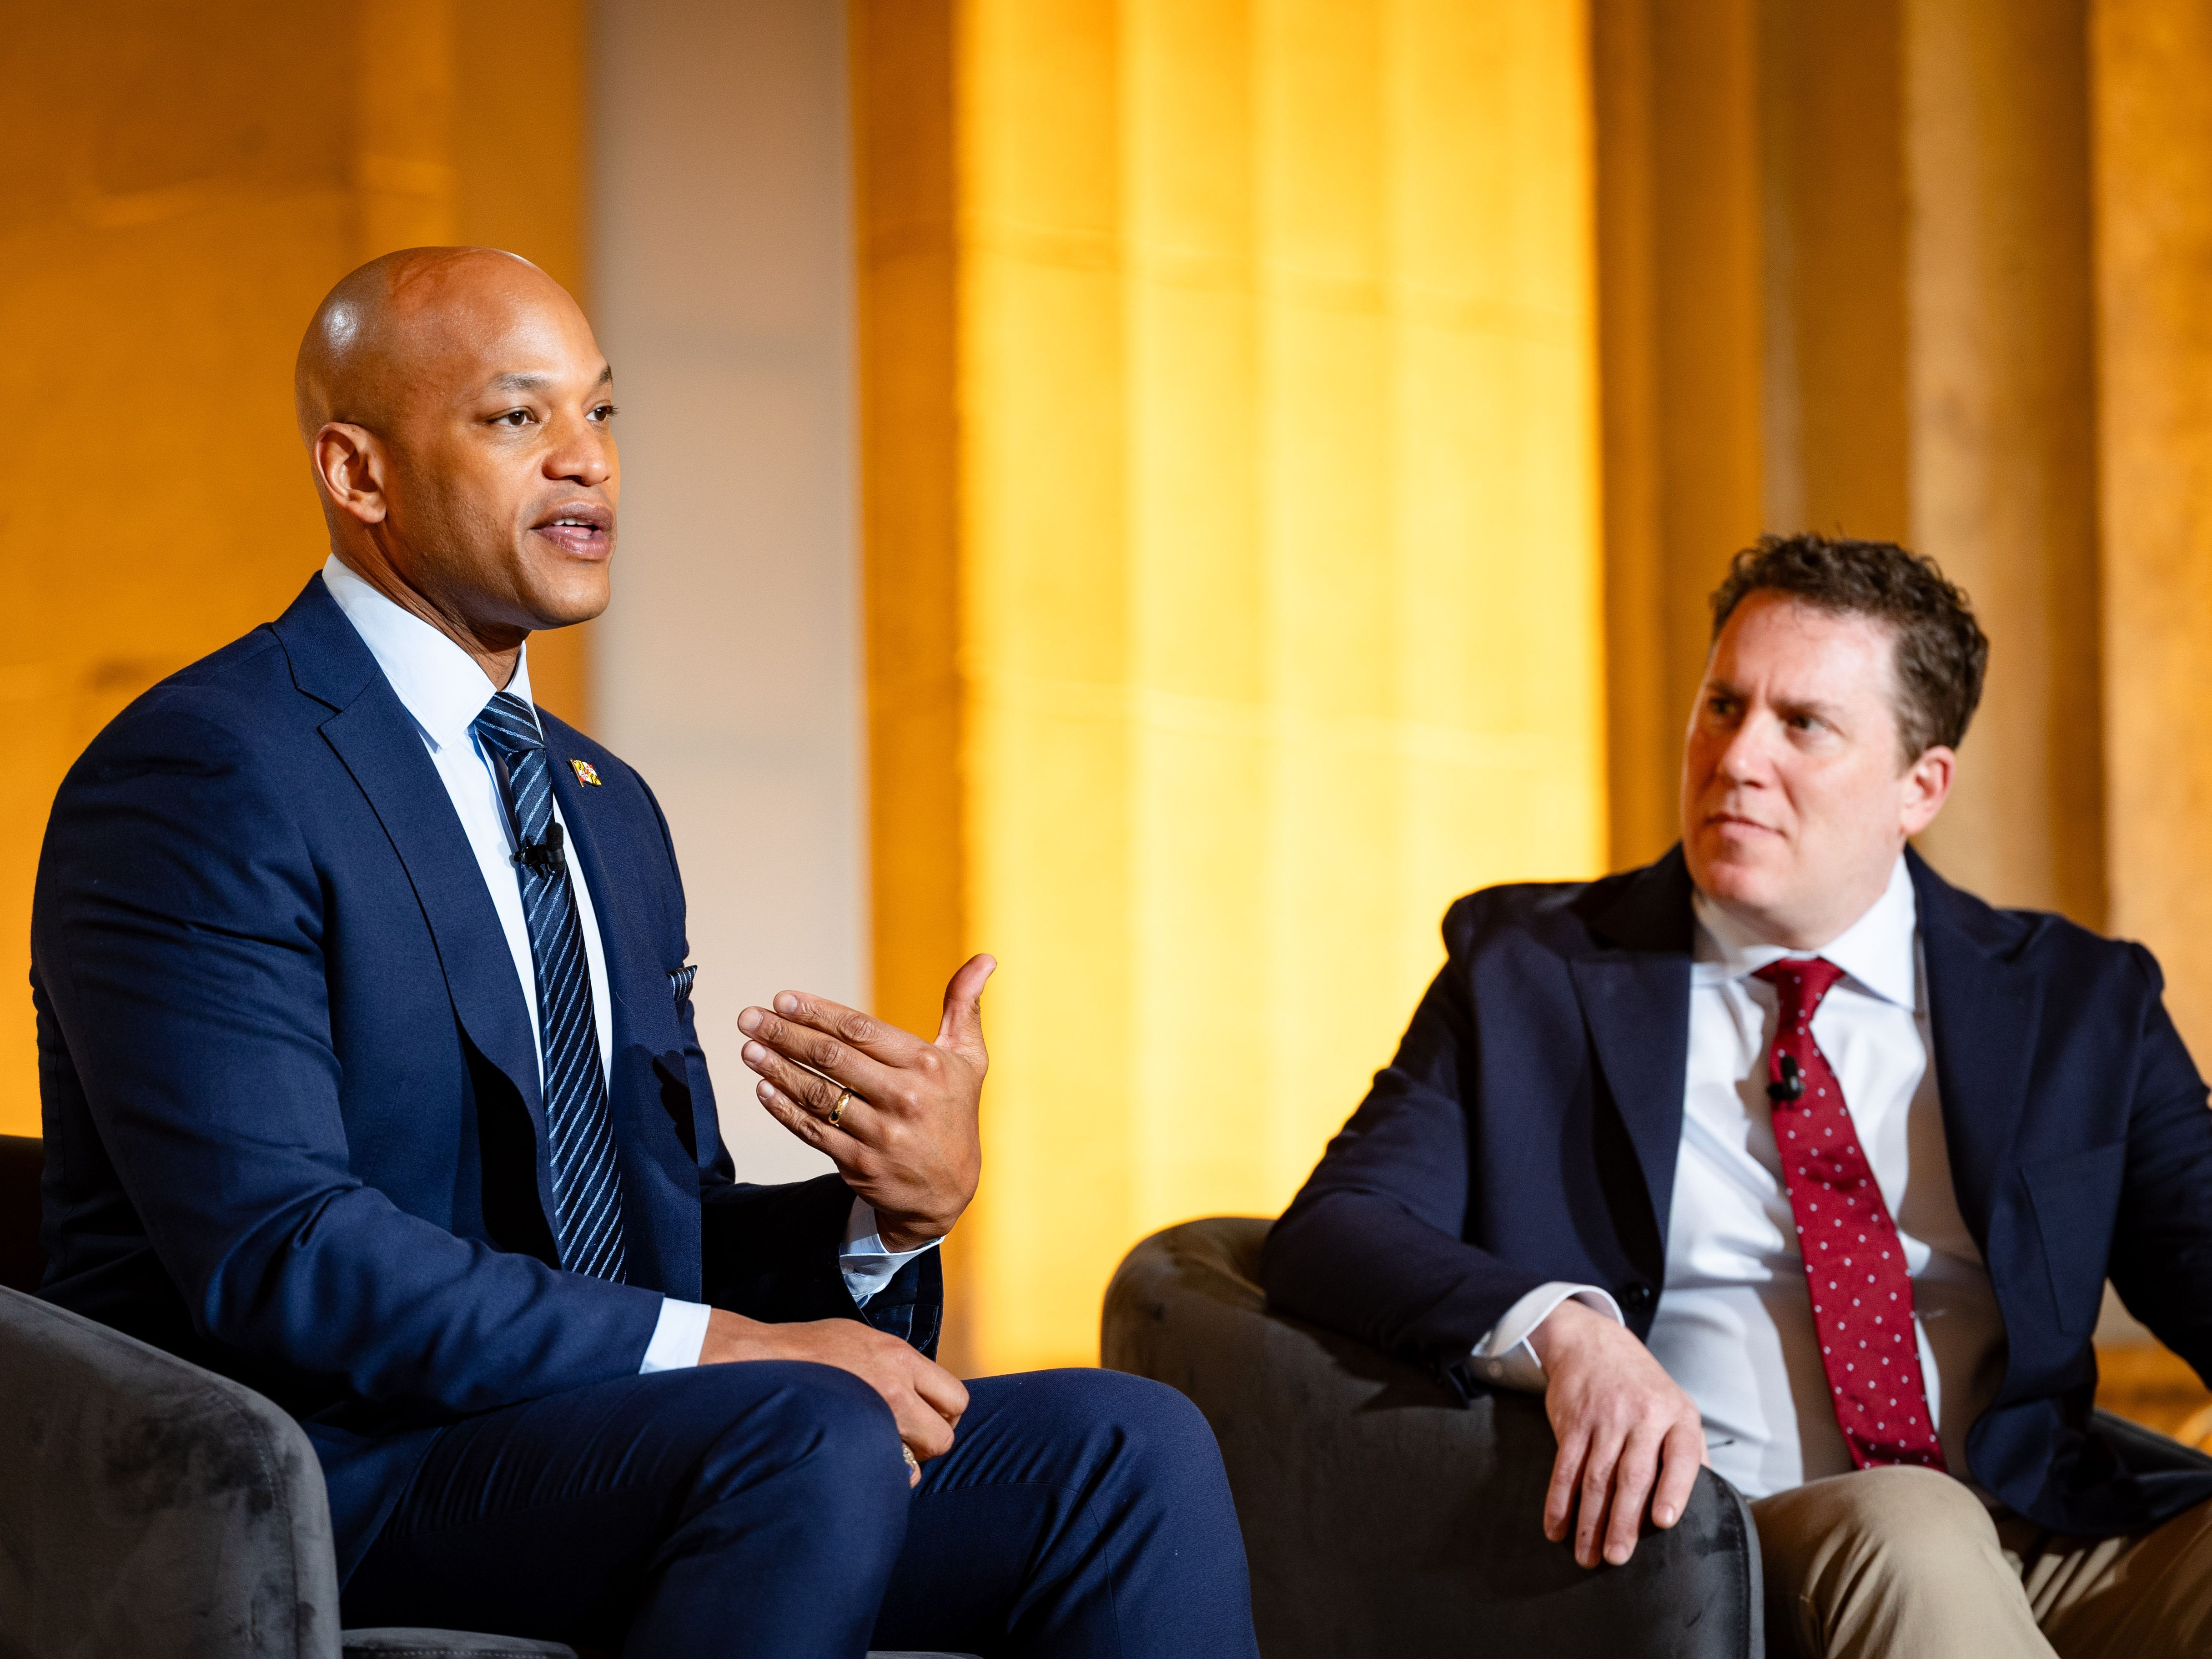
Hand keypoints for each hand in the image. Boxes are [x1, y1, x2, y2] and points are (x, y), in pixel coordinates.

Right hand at [699, 1309, 969, 1484]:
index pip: (955, 1397)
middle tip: (909, 1443)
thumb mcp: (861, 1339)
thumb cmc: (808, 1348)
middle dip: (931, 1445)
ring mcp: (872, 1418)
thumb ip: (895, 1365)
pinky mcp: (849, 1440)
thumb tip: (917, 1391)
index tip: (928, 1419)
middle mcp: (895, 1388)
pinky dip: (878, 1474)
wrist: (762, 1361)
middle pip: (944, 1437)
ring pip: (915, 1465)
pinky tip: (859, 1461)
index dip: (946, 1414)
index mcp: (900, 1358)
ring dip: (905, 1465)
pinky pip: (883, 1473)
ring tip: (880, 1453)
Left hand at [738, 955, 994, 1252]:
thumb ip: (965, 1007)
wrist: (949, 1192)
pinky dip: (783, 1109)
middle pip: (832, 1058)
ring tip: (748, 1048)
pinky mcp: (860, 1164)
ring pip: (818, 1094)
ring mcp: (881, 1133)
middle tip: (749, 1017)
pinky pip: (812, 1131)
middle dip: (785, 1034)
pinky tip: (762, 1088)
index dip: (818, 1013)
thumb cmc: (954, 1112)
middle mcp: (905, 1098)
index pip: (860, 1030)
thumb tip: (985, 958)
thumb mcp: (969, 1060)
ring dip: (777, 1069)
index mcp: (926, 1065)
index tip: (782, 999)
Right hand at [1527, 1298, 1707, 1567]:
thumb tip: (1711, 1502)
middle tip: (1617, 1558)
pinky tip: (1556, 1526)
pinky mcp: (1573, 1420)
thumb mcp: (1677, 1407)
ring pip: (1595, 1476)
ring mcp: (1604, 1417)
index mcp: (1677, 1416)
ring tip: (1587, 1555)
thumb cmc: (1643, 1387)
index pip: (1681, 1456)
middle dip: (1623, 1520)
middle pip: (1632, 1475)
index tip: (1664, 1521)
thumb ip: (1691, 1452)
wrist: (1593, 1343)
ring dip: (1589, 1520)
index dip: (1674, 1489)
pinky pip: (1565, 1466)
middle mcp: (1643, 1415)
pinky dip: (1558, 1500)